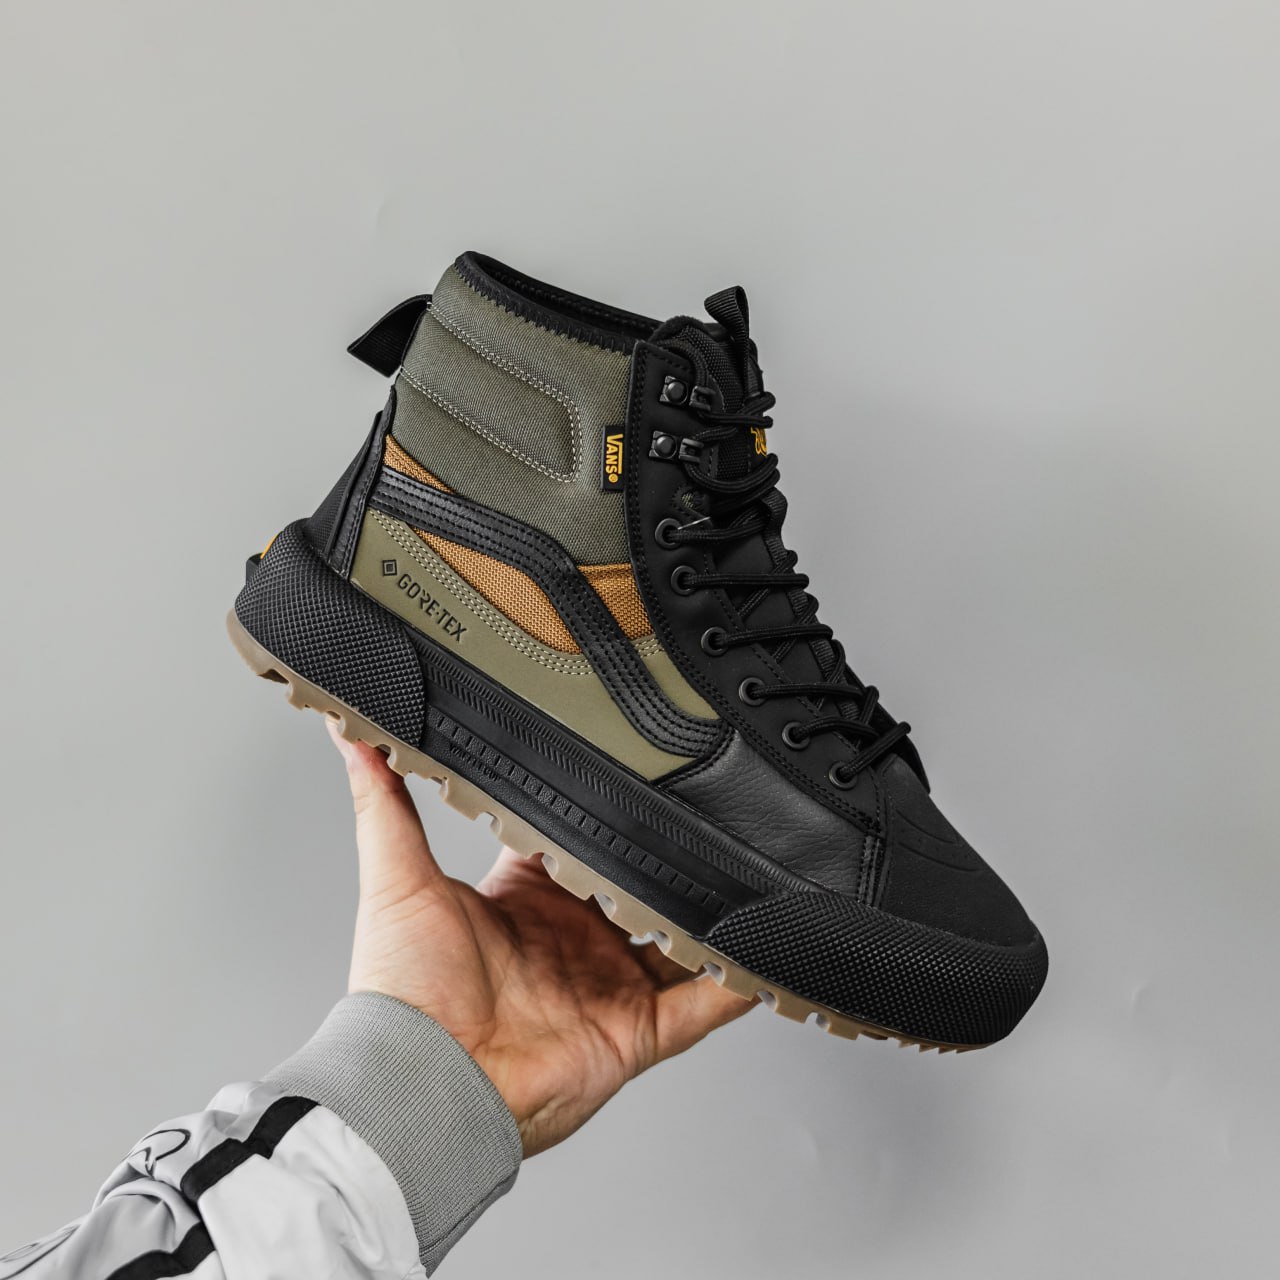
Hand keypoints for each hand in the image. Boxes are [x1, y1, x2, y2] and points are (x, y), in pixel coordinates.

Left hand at [330, 724, 754, 1155]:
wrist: (425, 1083)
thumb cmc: (402, 992)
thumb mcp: (395, 875)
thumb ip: (384, 799)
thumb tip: (350, 730)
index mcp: (527, 903)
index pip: (577, 844)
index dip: (605, 812)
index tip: (633, 771)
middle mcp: (575, 944)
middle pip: (639, 887)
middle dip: (672, 854)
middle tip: (709, 805)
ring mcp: (612, 987)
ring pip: (681, 939)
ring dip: (713, 910)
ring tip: (755, 863)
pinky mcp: (640, 1031)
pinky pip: (707, 1003)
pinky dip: (741, 978)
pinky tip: (772, 945)